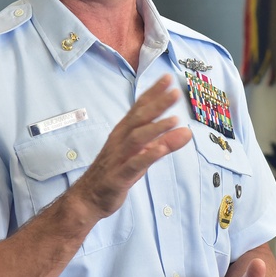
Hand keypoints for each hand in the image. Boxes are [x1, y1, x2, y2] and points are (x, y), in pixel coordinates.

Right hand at [68, 74, 191, 219]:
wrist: (89, 198)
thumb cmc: (117, 171)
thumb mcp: (144, 155)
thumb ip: (164, 142)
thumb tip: (187, 130)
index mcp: (124, 132)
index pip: (140, 108)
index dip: (153, 93)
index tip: (168, 78)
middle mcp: (120, 140)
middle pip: (139, 118)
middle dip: (157, 104)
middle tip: (175, 92)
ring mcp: (119, 158)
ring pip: (137, 138)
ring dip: (155, 128)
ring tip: (175, 120)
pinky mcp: (119, 176)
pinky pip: (134, 165)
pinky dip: (147, 156)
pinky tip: (160, 150)